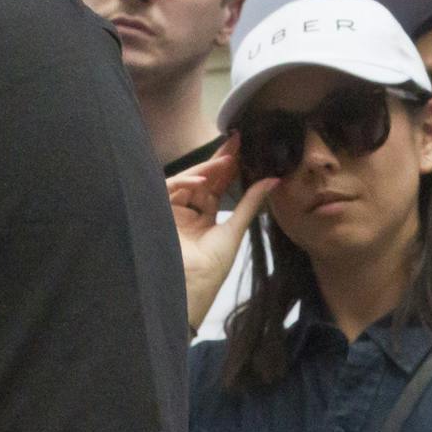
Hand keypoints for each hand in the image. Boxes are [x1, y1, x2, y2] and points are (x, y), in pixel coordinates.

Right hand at [166, 136, 277, 332]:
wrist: (191, 290)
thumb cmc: (212, 268)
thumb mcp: (235, 230)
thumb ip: (250, 203)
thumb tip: (273, 180)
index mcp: (203, 220)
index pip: (216, 187)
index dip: (228, 168)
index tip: (242, 147)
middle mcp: (187, 213)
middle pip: (202, 180)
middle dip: (218, 161)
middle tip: (235, 141)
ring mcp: (172, 213)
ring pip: (187, 181)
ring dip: (206, 170)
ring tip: (226, 160)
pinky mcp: (158, 213)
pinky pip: (169, 189)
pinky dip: (185, 183)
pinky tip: (202, 183)